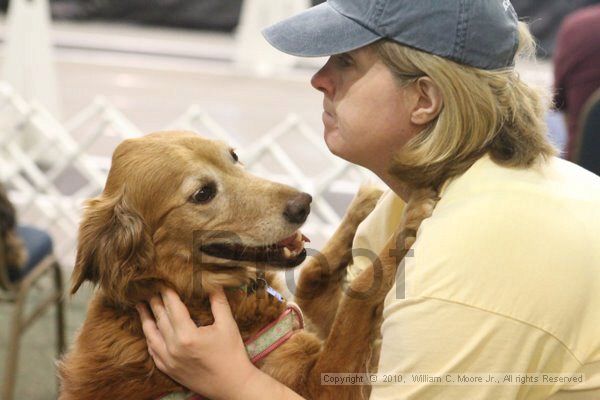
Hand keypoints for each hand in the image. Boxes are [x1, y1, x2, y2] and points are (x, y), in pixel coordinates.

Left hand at [137, 287, 257, 399]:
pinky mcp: (169, 370)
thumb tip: (213, 283)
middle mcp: (173, 348)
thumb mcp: (228, 324)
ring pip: (151, 335)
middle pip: (160, 319)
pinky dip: (149, 339)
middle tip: (149, 288)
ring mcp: (169, 361)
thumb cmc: (232, 354)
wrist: (232, 385)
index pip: (173, 307)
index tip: (162, 281)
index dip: (167, 293)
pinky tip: (148, 331)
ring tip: (140, 305)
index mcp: (187, 335)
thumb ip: (218, 302)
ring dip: (145, 319)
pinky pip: (153, 352)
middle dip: (154, 302)